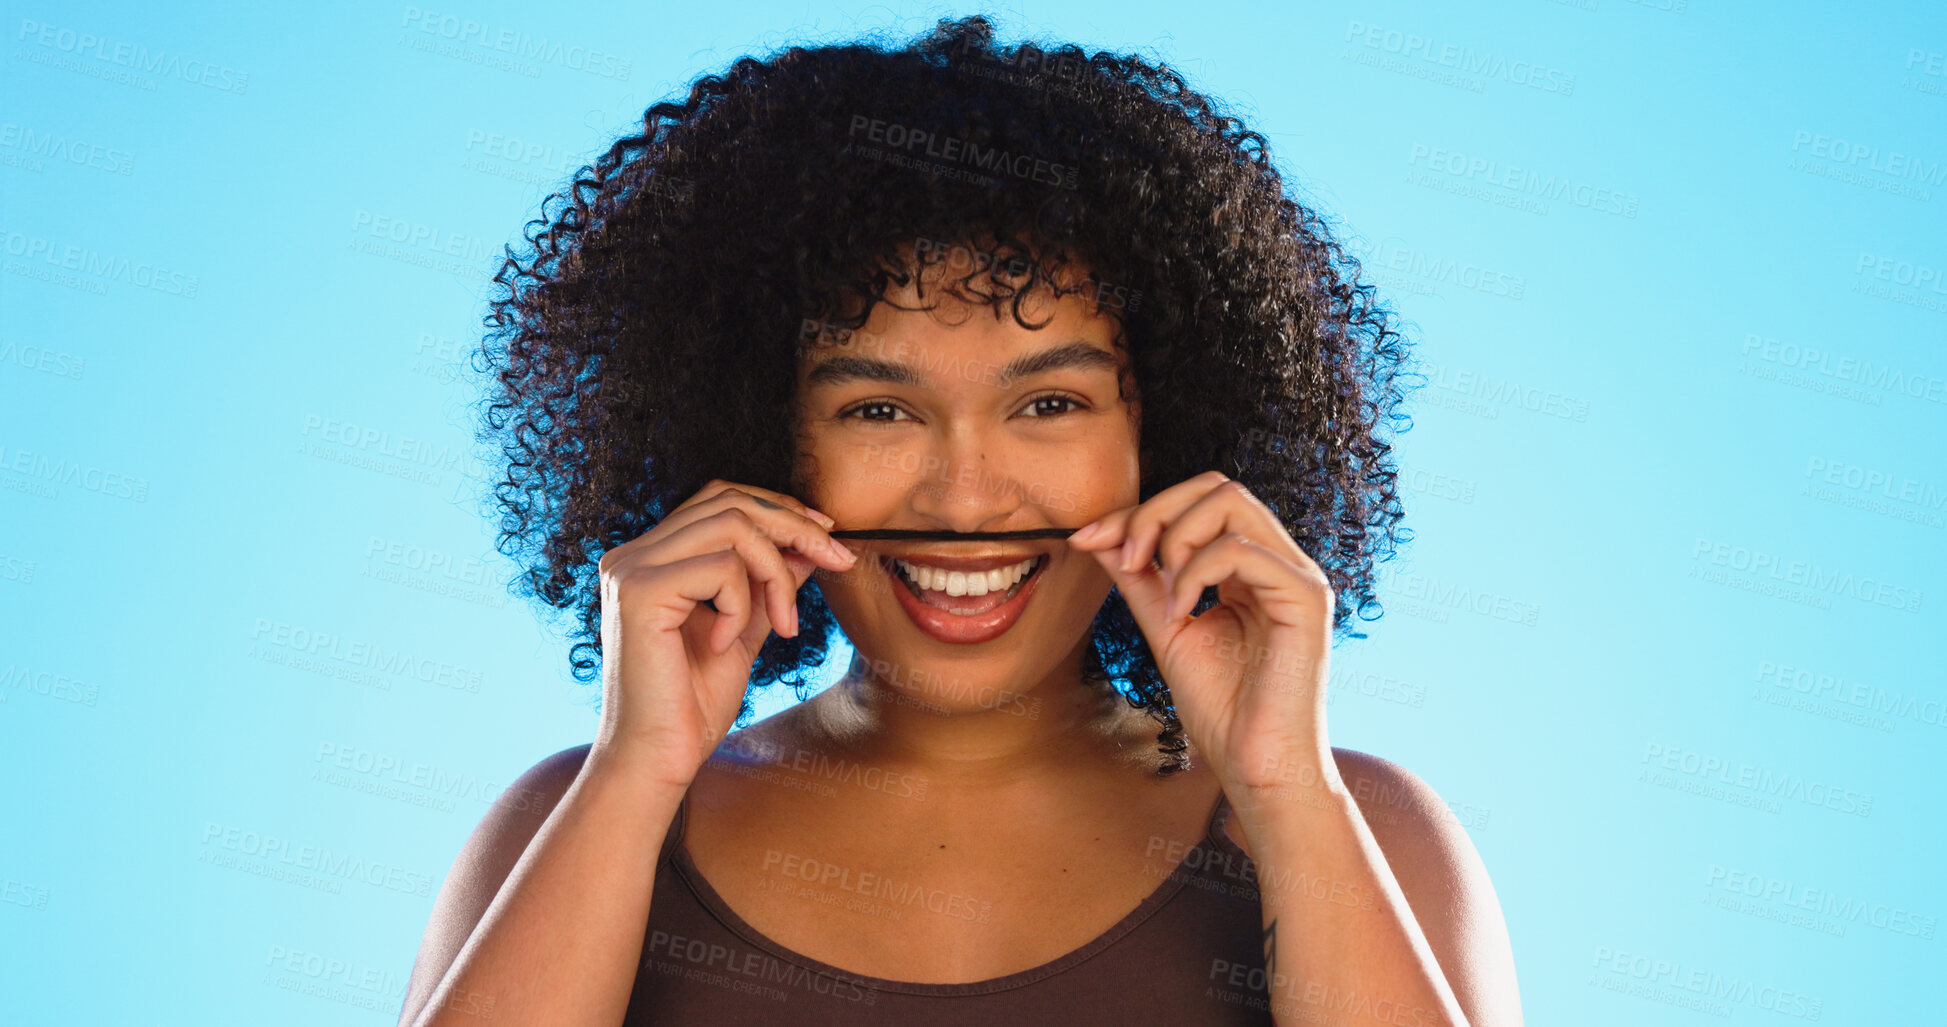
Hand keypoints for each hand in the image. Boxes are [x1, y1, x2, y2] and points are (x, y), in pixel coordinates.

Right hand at [590, 480, 857, 786]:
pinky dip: (743, 605)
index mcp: (651, 559)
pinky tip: (726, 645)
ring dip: (776, 572)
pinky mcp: (639, 590)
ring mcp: (630, 568)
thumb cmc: (692, 706)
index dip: (779, 510)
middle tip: (837, 560)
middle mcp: (633, 554)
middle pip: (729, 500)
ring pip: (732, 526)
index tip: (827, 536)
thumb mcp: (746, 631)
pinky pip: (721, 568)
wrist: (657, 760)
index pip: (720, 501)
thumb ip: (769, 585)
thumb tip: (810, 543)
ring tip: (782, 623)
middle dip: (794, 527)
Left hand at [1067, 471, 1337, 794]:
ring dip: (1175, 536)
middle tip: (1125, 558)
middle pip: (1217, 486)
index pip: (1200, 503)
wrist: (1256, 767)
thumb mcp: (1166, 628)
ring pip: (1231, 501)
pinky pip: (1242, 549)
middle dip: (1155, 511)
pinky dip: (1196, 572)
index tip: (1088, 538)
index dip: (1139, 510)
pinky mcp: (1306, 597)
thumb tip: (1098, 535)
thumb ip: (1140, 579)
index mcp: (1251, 568)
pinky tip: (1181, 613)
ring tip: (1161, 592)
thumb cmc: (1222, 709)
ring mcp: (1297, 575)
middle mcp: (1279, 562)